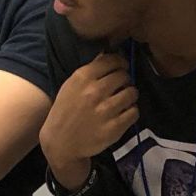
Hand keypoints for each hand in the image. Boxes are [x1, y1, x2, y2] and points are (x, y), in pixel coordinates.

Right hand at [39, 53, 138, 186]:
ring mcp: (106, 110)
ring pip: (132, 93)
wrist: (60, 143)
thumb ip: (90, 70)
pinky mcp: (114, 127)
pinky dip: (131, 112)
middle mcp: (95, 91)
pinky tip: (123, 113)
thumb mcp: (71, 86)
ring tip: (123, 100)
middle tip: (120, 86)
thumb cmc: (66, 111)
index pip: (112, 60)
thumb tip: (109, 53)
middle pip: (124, 76)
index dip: (120, 62)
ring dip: (130, 95)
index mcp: (82, 78)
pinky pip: (134, 112)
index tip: (121, 67)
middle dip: (125, 80)